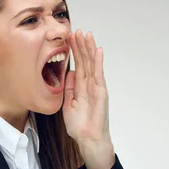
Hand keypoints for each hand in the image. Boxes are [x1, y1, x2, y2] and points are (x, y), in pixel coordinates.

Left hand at [62, 30, 110, 147]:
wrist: (87, 138)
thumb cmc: (79, 125)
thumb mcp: (67, 104)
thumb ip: (69, 88)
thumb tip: (69, 73)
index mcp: (81, 87)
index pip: (78, 65)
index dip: (74, 52)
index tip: (69, 39)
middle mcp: (89, 85)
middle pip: (85, 61)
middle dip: (80, 46)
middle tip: (76, 31)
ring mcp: (96, 87)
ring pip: (92, 64)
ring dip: (89, 49)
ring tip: (86, 35)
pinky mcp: (101, 92)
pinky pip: (99, 74)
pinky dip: (98, 62)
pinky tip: (97, 50)